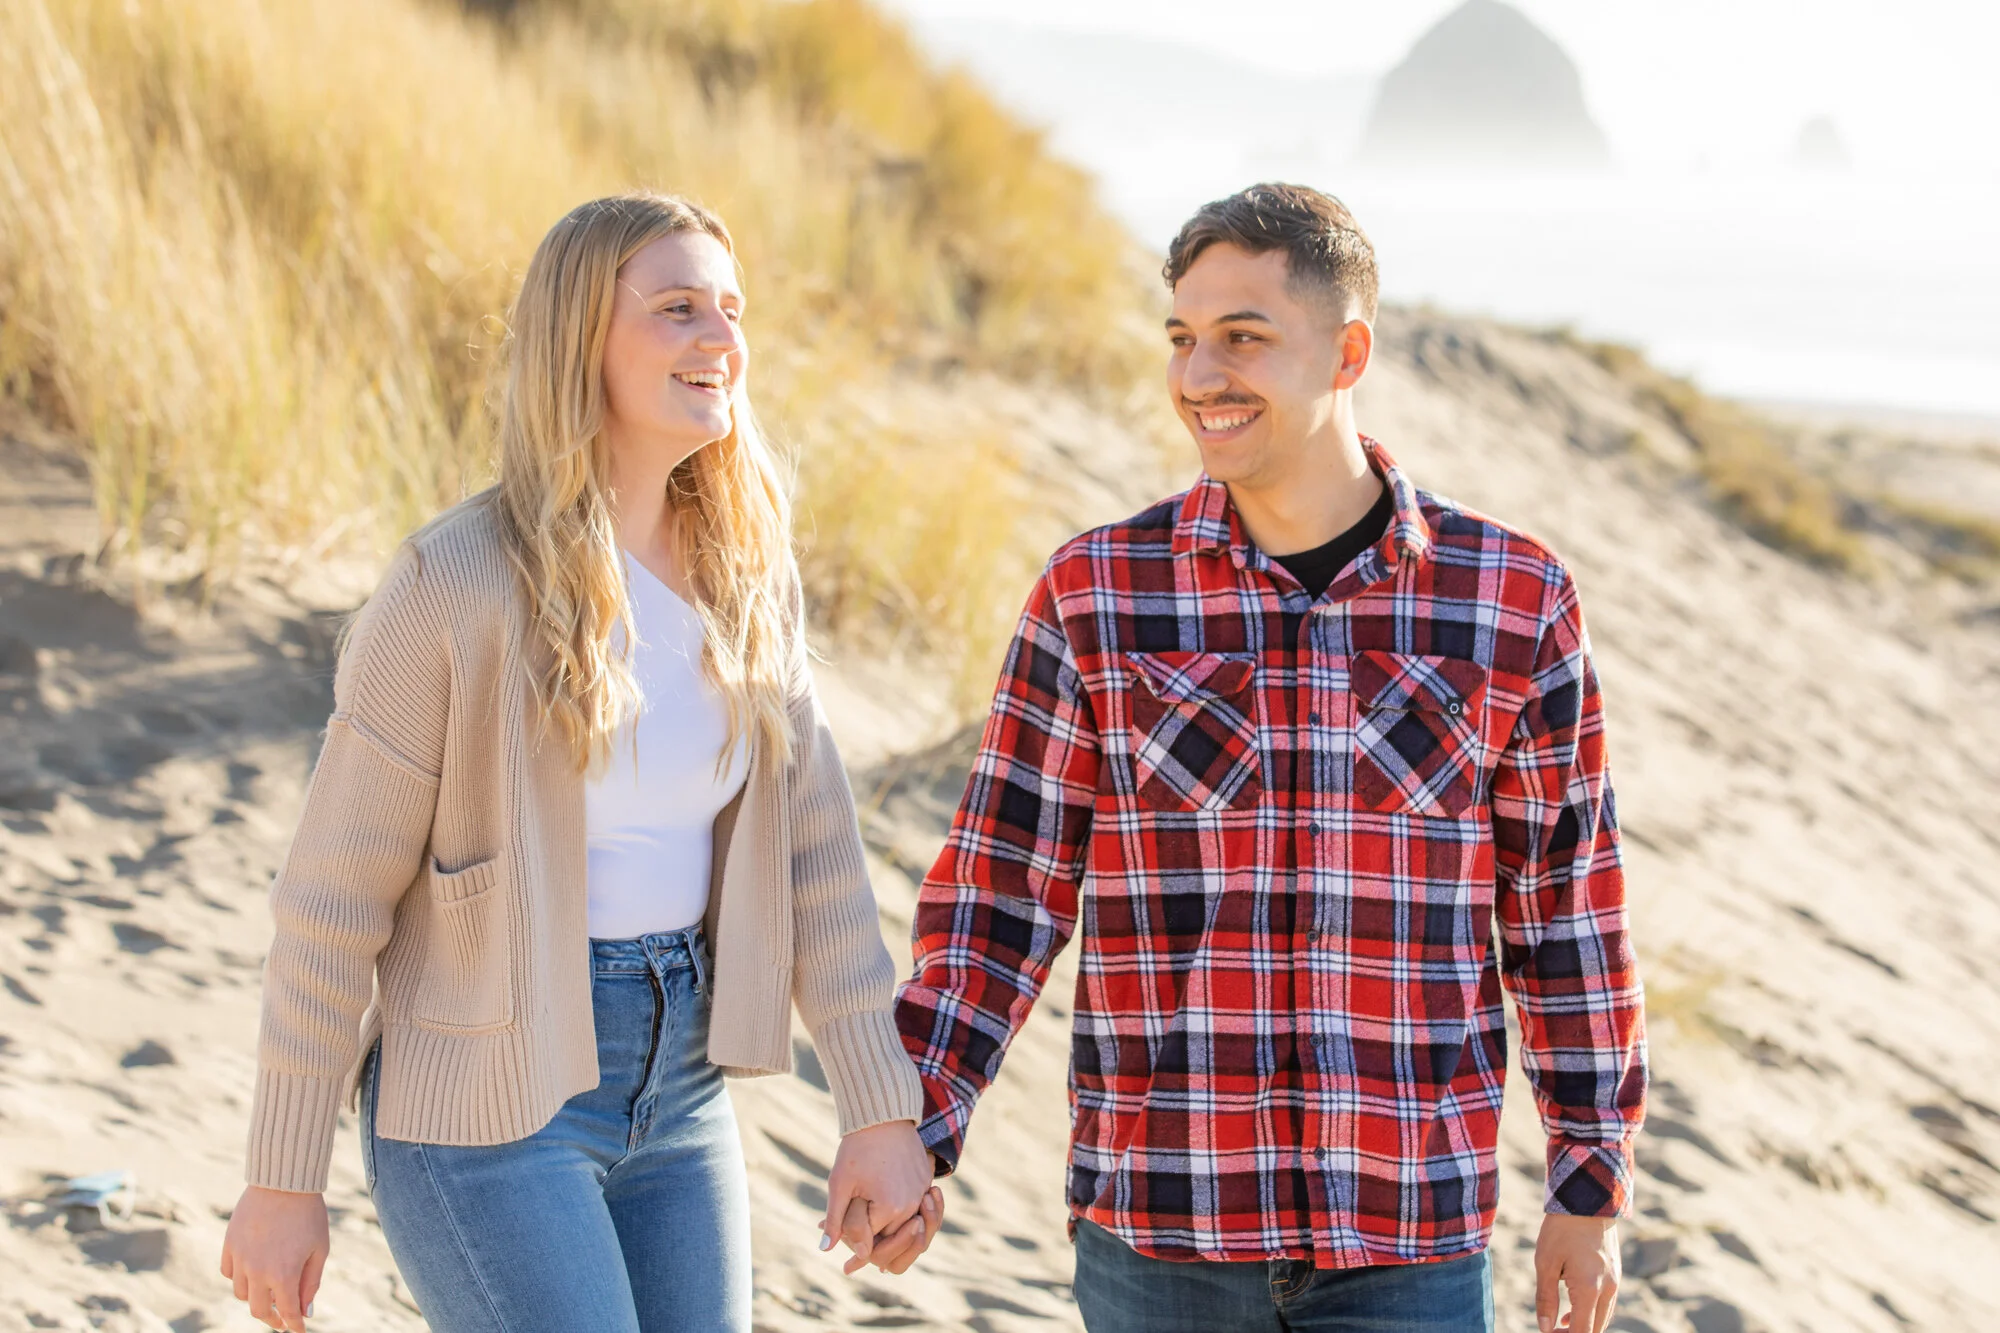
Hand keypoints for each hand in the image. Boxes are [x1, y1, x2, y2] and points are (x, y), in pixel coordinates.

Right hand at [219, 1185, 329, 1331]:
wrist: (284, 1181)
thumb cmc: (309, 1214)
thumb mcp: (319, 1249)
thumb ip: (311, 1282)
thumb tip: (305, 1311)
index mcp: (283, 1275)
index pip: (287, 1312)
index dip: (293, 1325)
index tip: (298, 1331)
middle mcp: (257, 1272)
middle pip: (258, 1310)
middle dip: (272, 1319)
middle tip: (282, 1319)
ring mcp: (240, 1259)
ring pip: (240, 1293)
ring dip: (254, 1297)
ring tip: (269, 1291)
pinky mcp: (228, 1245)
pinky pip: (228, 1272)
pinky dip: (238, 1278)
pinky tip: (251, 1272)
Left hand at [820, 1119, 930, 1270]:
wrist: (882, 1115)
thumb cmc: (856, 1149)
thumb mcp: (840, 1184)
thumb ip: (837, 1221)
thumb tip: (826, 1250)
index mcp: (892, 1209)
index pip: (874, 1244)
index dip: (856, 1252)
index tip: (846, 1266)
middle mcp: (913, 1204)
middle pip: (893, 1239)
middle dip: (874, 1245)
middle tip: (853, 1260)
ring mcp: (923, 1191)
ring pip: (906, 1225)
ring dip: (890, 1232)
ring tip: (871, 1235)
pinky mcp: (926, 1180)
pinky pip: (915, 1206)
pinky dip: (902, 1213)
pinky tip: (885, 1208)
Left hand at [1535, 1214, 1619, 1332]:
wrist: (1587, 1200)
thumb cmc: (1561, 1230)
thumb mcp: (1545, 1263)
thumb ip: (1545, 1299)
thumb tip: (1545, 1328)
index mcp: (1589, 1290)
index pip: (1581, 1332)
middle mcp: (1607, 1290)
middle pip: (1596, 1329)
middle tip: (1553, 1330)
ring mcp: (1615, 1282)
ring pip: (1603, 1318)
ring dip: (1585, 1325)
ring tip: (1562, 1322)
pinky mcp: (1616, 1274)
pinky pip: (1607, 1304)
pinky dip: (1592, 1312)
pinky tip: (1574, 1306)